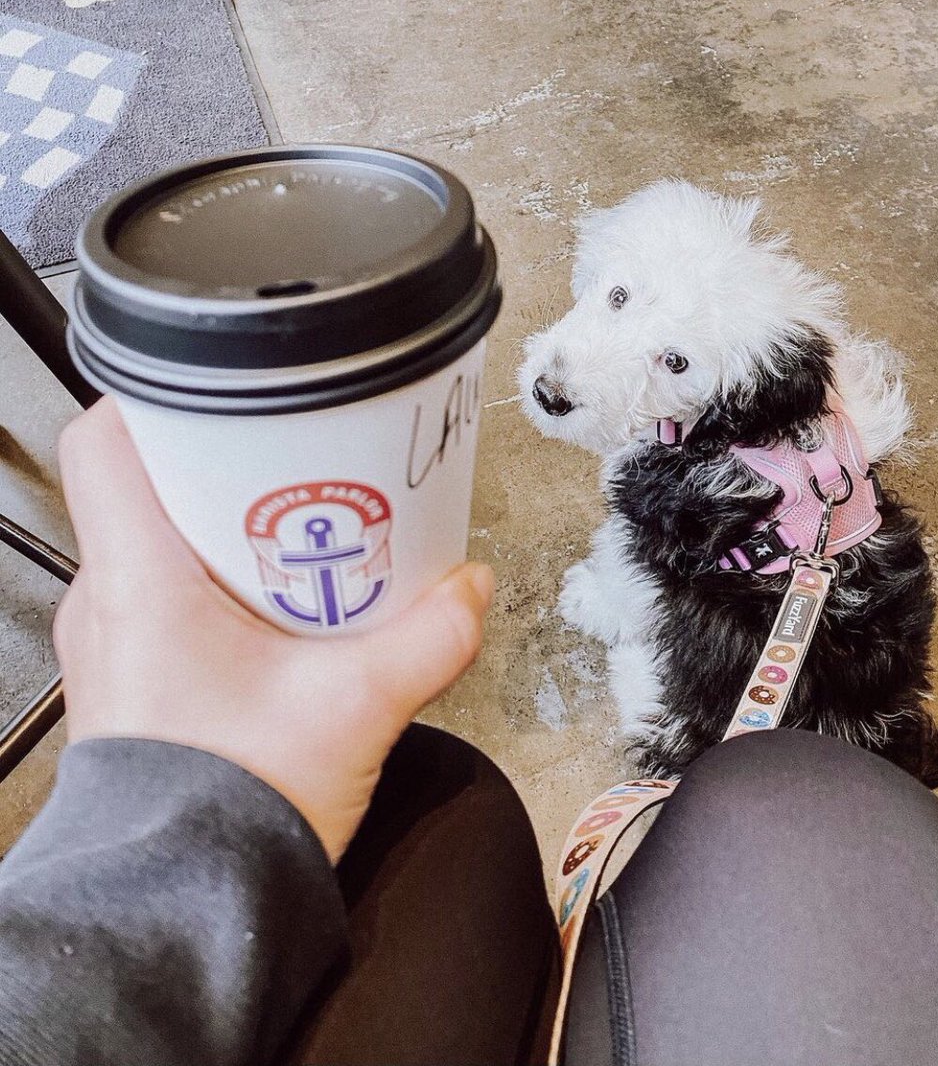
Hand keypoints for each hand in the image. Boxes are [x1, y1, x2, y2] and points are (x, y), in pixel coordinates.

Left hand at [54, 397, 493, 861]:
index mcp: (139, 585)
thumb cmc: (228, 815)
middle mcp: (110, 604)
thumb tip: (467, 590)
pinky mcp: (138, 678)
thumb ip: (428, 637)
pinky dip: (224, 583)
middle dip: (228, 465)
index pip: (109, 442)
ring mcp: (117, 642)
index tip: (229, 391)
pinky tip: (287, 608)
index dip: (164, 399)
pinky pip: (170, 597)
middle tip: (300, 469)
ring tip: (308, 535)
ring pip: (162, 542)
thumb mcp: (355, 708)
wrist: (186, 908)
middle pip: (150, 484)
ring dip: (231, 529)